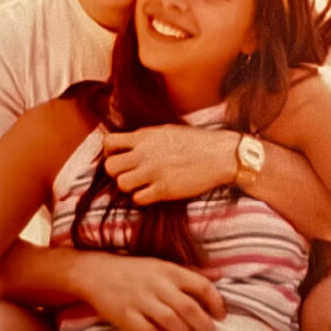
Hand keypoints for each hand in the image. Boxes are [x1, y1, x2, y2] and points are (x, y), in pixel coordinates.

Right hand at [73, 251, 225, 330]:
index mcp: (170, 271)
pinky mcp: (124, 316)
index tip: (221, 315)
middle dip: (204, 324)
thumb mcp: (164, 265)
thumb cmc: (136, 271)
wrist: (96, 272)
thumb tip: (220, 276)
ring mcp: (140, 300)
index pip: (202, 286)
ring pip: (172, 322)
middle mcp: (157, 285)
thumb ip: (191, 273)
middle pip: (189, 308)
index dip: (216, 303)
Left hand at [102, 126, 239, 204]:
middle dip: (117, 172)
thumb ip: (145, 138)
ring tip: (142, 184)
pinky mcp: (164, 189)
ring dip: (129, 186)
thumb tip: (128, 145)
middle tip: (130, 173)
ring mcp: (154, 172)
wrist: (222, 155)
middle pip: (110, 167)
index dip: (110, 153)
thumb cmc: (198, 142)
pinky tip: (153, 192)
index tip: (121, 157)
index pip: (108, 143)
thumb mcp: (167, 131)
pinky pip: (138, 199)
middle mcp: (145, 153)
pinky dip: (142, 198)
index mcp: (145, 136)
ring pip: (121, 184)